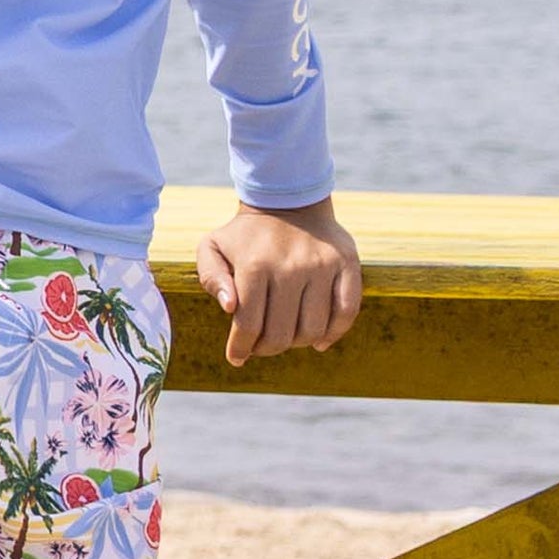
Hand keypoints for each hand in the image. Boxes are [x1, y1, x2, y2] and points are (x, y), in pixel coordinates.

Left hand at [195, 195, 362, 364]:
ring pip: (313, 329)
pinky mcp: (347, 264)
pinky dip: (333, 334)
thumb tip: (230, 307)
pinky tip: (318, 340)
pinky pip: (346, 312)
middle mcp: (290, 266)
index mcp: (255, 265)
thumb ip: (211, 278)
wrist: (288, 201)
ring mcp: (321, 266)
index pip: (248, 325)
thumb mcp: (212, 248)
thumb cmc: (245, 236)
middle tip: (260, 346)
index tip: (237, 357)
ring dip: (297, 343)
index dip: (241, 349)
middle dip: (267, 349)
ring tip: (286, 336)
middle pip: (282, 334)